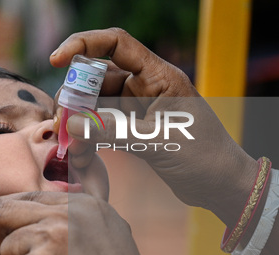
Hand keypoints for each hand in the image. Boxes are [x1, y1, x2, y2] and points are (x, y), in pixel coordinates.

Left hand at [0, 191, 171, 254]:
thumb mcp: (107, 237)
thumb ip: (73, 219)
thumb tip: (21, 209)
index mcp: (86, 205)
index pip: (31, 196)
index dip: (7, 208)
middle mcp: (68, 214)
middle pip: (7, 212)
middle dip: (0, 233)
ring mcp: (51, 238)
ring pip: (5, 246)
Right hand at [50, 28, 256, 218]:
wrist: (221, 186)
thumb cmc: (204, 158)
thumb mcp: (158, 142)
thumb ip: (114, 132)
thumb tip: (72, 126)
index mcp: (159, 77)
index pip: (117, 44)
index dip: (84, 44)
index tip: (56, 60)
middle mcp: (146, 88)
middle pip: (98, 79)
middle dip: (75, 97)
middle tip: (61, 123)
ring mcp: (138, 110)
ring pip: (96, 106)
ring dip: (79, 122)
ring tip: (69, 146)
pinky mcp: (134, 131)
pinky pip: (102, 128)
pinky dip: (89, 139)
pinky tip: (80, 156)